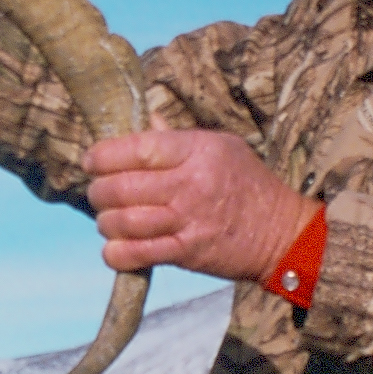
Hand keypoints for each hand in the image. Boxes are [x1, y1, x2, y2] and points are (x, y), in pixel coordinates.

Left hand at [84, 130, 314, 281]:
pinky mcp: (188, 253)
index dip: (104, 154)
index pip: (138, 148)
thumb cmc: (249, 183)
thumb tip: (145, 119)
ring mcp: (189, 221)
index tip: (90, 160)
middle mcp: (191, 185)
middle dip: (98, 191)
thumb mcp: (221, 146)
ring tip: (107, 218)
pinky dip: (117, 253)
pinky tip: (114, 248)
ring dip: (106, 221)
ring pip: (125, 222)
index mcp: (198, 151)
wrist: (282, 232)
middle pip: (124, 187)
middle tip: (97, 192)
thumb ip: (177, 137)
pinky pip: (138, 253)